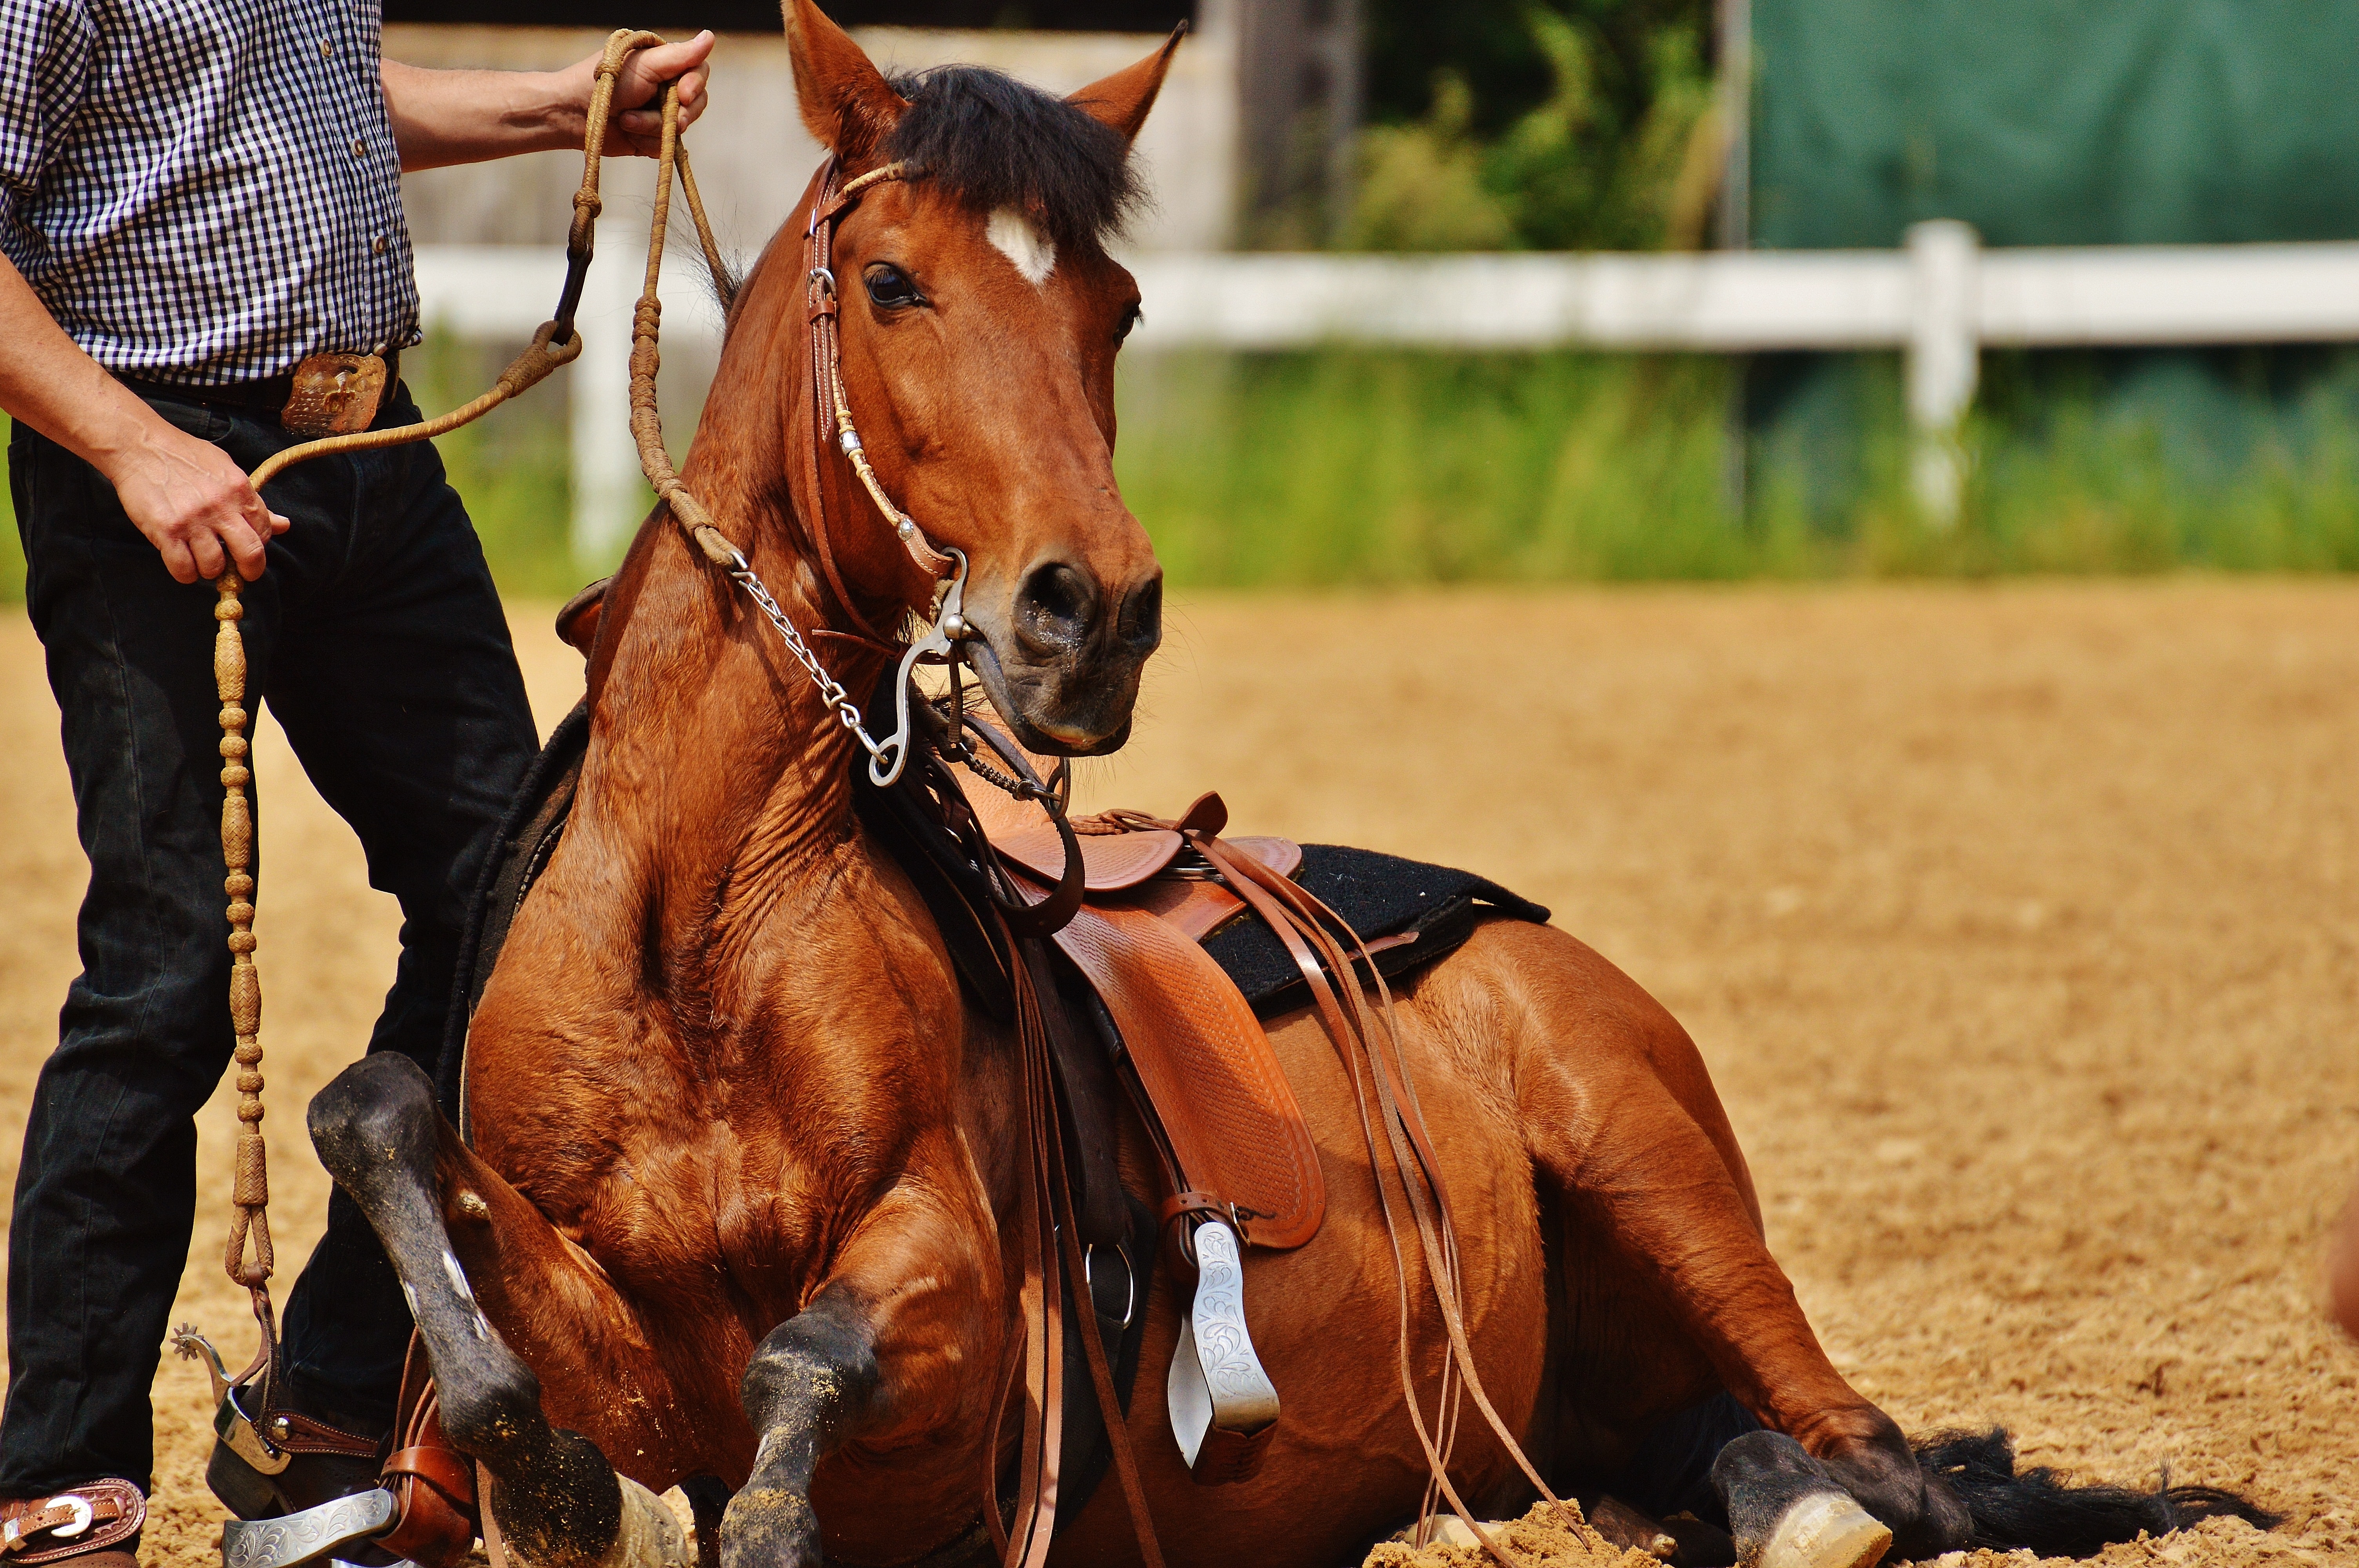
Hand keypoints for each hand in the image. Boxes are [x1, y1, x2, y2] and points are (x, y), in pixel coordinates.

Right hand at [100, 424, 289, 583]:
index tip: (244, 547)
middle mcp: (220, 506)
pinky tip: (183, 563)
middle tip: (238, 573)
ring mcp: (192, 520)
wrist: (140, 445)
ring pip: (214, 566)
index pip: (264, 531)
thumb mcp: (226, 469)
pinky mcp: (166, 530)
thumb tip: (283, 525)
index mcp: (239, 489)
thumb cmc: (184, 456)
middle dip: (249, 570)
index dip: (257, 544)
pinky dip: (185, 574)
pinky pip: (183, 569)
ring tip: (201, 560)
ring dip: (209, 570)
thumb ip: (252, 500)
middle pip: (250, 554)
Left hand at [600, 31, 714, 156]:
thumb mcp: (645, 65)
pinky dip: (647, 142)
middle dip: (675, 113)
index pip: (699, 72)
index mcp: (665, 65)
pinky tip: (628, 133)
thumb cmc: (605, 83)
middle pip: (696, 104)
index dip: (695, 86)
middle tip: (661, 115)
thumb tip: (710, 36)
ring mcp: (660, 115)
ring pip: (680, 128)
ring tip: (626, 120)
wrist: (574, 114)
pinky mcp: (652, 139)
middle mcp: (666, 89)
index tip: (682, 95)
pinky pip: (666, 148)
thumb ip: (680, 55)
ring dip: (652, 128)